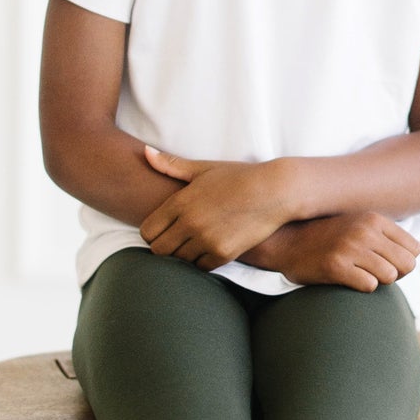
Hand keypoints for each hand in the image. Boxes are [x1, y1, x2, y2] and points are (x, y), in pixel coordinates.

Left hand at [137, 145, 296, 269]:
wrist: (275, 191)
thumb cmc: (239, 177)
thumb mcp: (204, 168)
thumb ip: (172, 165)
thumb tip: (144, 152)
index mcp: (181, 202)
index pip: (148, 230)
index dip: (151, 232)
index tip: (162, 230)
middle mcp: (190, 223)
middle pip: (159, 250)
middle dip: (164, 246)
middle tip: (175, 240)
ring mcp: (207, 240)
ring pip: (179, 261)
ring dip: (184, 254)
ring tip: (193, 243)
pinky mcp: (224, 253)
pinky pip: (201, 267)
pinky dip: (202, 261)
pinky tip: (209, 248)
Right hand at [253, 212, 419, 291]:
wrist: (286, 241)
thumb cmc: (326, 235)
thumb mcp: (359, 224)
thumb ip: (391, 234)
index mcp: (374, 219)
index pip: (413, 249)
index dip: (403, 261)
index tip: (386, 262)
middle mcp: (364, 231)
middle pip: (406, 265)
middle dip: (395, 274)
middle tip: (374, 271)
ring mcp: (350, 248)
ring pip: (390, 276)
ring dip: (378, 280)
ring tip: (359, 273)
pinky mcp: (336, 267)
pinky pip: (369, 286)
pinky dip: (362, 286)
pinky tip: (347, 278)